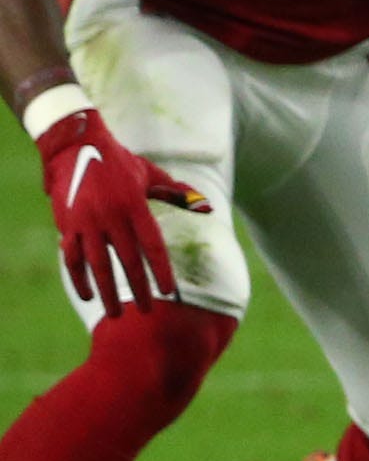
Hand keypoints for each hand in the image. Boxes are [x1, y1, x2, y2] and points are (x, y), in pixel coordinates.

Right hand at [36, 107, 207, 311]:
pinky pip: (72, 258)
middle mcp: (112, 217)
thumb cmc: (120, 163)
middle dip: (138, 288)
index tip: (169, 291)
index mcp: (136, 206)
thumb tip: (209, 207)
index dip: (161, 270)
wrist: (75, 146)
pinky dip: (79, 278)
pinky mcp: (68, 225)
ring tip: (116, 313)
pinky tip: (88, 295)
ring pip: (98, 265)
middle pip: (128, 261)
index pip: (153, 246)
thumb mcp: (152, 175)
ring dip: (107, 291)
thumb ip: (179, 193)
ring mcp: (87, 222)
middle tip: (146, 311)